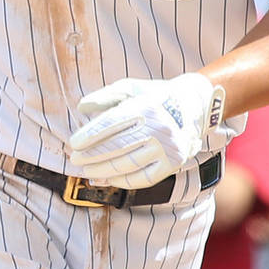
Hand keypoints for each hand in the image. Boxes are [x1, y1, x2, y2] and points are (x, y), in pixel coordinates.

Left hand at [65, 73, 223, 188]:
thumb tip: (81, 107)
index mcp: (146, 107)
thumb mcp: (132, 88)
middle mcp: (159, 129)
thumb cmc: (156, 96)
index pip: (112, 124)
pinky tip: (106, 179)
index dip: (90, 136)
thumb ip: (106, 96)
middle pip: (117, 147)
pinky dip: (122, 181)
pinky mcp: (174, 163)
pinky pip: (144, 178)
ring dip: (103, 170)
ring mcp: (167, 148)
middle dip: (91, 156)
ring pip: (128, 165)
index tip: (73, 143)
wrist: (195, 106)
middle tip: (74, 159)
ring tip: (86, 171)